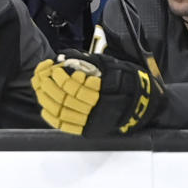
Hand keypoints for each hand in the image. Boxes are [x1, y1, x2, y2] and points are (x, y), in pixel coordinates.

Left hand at [31, 49, 162, 135]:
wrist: (145, 104)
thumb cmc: (128, 80)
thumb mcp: (111, 64)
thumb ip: (87, 60)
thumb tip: (63, 57)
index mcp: (104, 90)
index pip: (74, 85)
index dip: (60, 76)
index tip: (53, 67)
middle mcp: (98, 108)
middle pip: (65, 98)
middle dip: (50, 85)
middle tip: (43, 75)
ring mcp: (93, 121)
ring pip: (63, 112)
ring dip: (47, 99)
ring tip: (41, 86)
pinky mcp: (90, 130)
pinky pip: (67, 126)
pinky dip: (52, 117)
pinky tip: (45, 107)